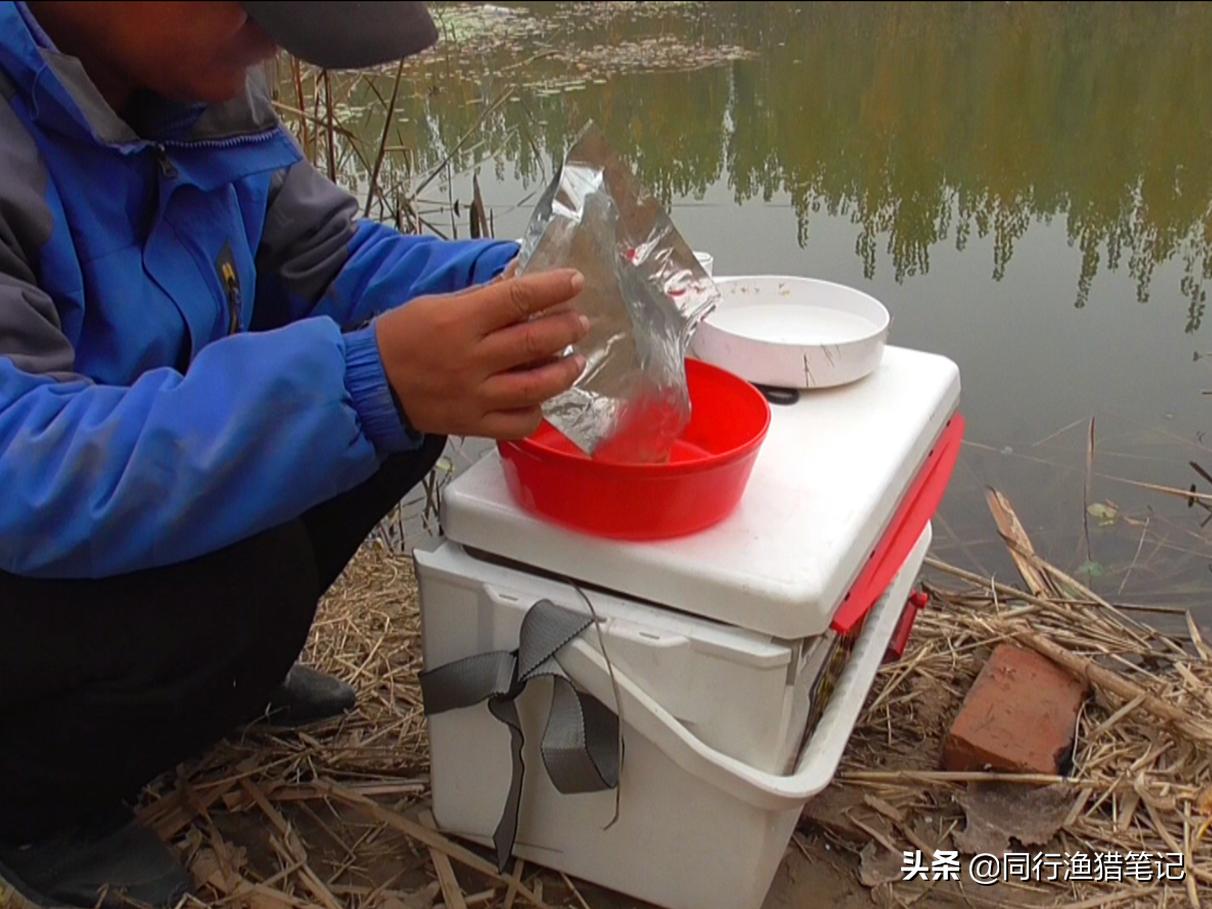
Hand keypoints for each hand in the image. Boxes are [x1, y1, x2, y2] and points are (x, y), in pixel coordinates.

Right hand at [375, 268, 587, 439]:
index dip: (553, 287)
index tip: (575, 281)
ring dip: (564, 372)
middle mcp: (471, 359)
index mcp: (460, 320)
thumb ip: (483, 296)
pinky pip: (518, 424)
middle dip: (566, 328)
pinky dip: (537, 411)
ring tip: (576, 362)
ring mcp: (475, 396)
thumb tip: (521, 278)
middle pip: (534, 342)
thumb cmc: (403, 337)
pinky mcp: (474, 425)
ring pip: (535, 387)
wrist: (371, 385)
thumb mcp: (437, 304)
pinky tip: (542, 398)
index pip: (517, 298)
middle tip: (580, 322)